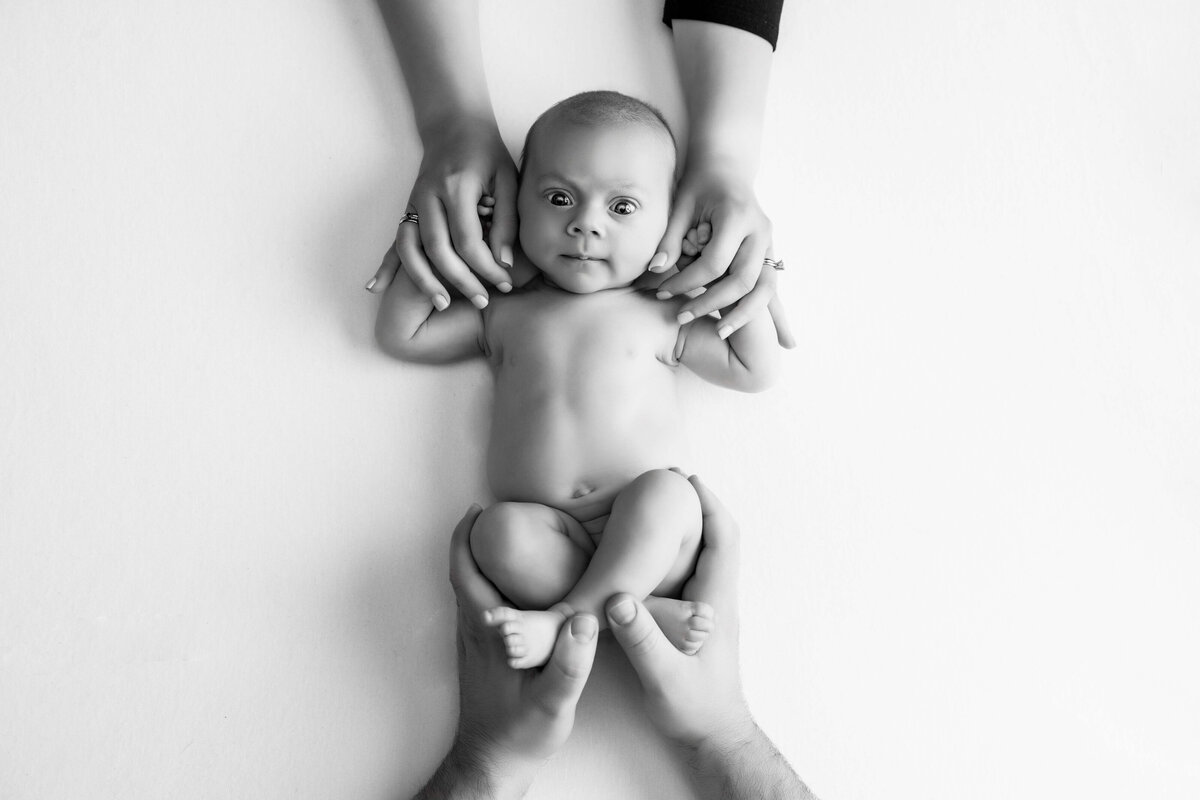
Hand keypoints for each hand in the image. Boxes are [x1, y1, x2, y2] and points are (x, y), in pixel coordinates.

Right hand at [368, 116, 517, 309]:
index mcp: (455, 187)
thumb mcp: (506, 180)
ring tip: (442, 303)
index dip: (487, 267)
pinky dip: (385, 266)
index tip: (505, 283)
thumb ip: (506, 221)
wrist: (455, 126)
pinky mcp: (407, 209)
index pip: (468, 239)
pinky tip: (376, 288)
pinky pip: (394, 241)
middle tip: (482, 301)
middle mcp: (428, 197)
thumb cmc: (486, 153)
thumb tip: (504, 263)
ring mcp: (413, 203)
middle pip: (438, 249)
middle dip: (460, 280)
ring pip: (409, 248)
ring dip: (423, 280)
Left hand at [419, 505, 597, 797]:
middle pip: (462, 573)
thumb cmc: (519, 734)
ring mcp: (473, 644)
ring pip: (468, 590)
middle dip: (472, 540)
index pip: (466, 572)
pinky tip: (514, 588)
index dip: (467, 538)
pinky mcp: (480, 657)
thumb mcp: (553, 701)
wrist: (492, 765)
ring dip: (479, 561)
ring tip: (507, 542)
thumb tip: (585, 620)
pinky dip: (488, 583)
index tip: (480, 510)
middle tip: (493, 514)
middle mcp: (474, 632)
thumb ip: (571, 663)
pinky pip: (478, 606)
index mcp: (487, 633)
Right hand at [604, 475, 754, 747]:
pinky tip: (646, 555)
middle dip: (697, 505)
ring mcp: (708, 609)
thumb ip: (642, 640)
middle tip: (668, 482)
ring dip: (686, 527)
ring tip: (654, 508)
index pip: (724, 540)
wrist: (712, 735)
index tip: (688, 480)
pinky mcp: (695, 621)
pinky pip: (689, 574)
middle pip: (717, 538)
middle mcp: (716, 599)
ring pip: (704, 554)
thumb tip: (617, 599)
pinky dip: (674, 553)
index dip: (710, 505)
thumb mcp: (663, 677)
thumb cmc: (694, 709)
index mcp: (716, 602)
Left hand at [651, 165, 795, 348]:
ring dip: (744, 315)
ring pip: (766, 289)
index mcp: (737, 216)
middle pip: (742, 280)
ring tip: (720, 333)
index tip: (661, 292)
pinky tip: (784, 341)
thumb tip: (656, 270)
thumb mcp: (680, 206)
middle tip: (681, 317)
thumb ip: (670, 239)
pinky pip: (772, 288)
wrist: (727, 169)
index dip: (686, 282)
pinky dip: (772, 313)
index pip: (713, 262)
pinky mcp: (771, 253)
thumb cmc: (699, 186)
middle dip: (711, 303)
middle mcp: (759, 232)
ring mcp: (770, 243)